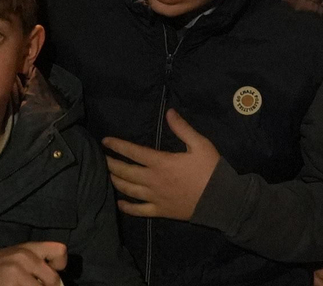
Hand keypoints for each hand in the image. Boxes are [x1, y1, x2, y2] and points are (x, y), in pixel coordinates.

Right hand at [0, 241, 66, 285]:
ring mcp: (16, 273)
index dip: (60, 264)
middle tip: (39, 285)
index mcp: (30, 247)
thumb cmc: (3, 265)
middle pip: (54, 279)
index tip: (53, 271)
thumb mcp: (21, 255)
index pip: (60, 251)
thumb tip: (59, 281)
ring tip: (26, 285)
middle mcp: (24, 258)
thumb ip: (40, 261)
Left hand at [103, 109, 220, 220]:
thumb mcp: (200, 144)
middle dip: (111, 164)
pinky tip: (120, 203)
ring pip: (128, 190)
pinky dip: (127, 207)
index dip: (118, 145)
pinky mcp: (160, 211)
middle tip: (102, 158)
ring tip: (108, 174)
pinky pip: (139, 210)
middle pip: (125, 171)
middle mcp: (153, 180)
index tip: (105, 141)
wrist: (220, 200)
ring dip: (116, 181)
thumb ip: (182, 128)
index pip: (133, 152)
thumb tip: (169, 112)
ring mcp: (155, 197)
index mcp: (161, 162)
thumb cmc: (210, 170)